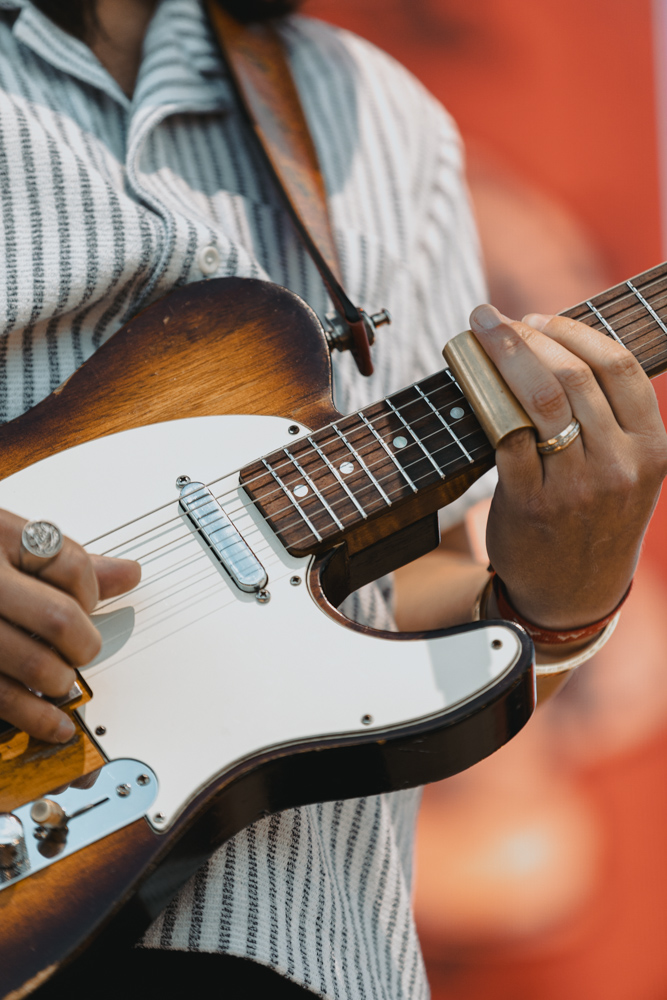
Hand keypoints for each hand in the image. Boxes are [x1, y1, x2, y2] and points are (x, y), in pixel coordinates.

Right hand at [0, 510, 140, 742]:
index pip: (72, 564)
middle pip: (59, 619)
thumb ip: (64, 561)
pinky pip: (2, 697)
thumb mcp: (4, 543)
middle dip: (83, 644)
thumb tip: (127, 573)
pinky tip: (50, 722)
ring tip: (61, 681)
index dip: (91, 591)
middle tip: (82, 650)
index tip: (88, 605)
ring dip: (60, 682)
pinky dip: (34, 717)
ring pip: (34, 664)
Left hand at [469, 305, 666, 629]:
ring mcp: (577, 487)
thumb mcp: (628, 470)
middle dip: (527, 335)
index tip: (540, 317)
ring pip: (540, 400)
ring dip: (504, 358)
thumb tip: (554, 345)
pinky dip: (487, 405)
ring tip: (481, 338)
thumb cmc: (596, 519)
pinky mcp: (533, 504)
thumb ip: (609, 418)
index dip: (574, 331)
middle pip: (574, 376)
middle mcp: (620, 464)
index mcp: (651, 447)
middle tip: (494, 320)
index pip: (619, 367)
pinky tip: (474, 386)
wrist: (574, 594)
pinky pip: (507, 439)